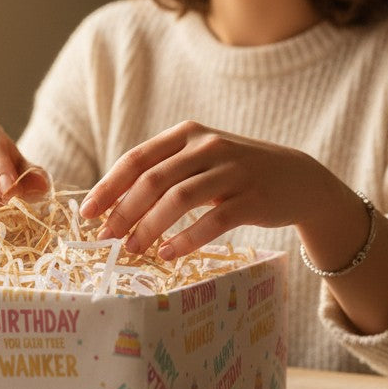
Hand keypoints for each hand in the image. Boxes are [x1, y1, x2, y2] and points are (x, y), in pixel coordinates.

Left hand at [79, 120, 335, 258]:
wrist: (299, 179)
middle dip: (124, 211)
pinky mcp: (252, 198)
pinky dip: (186, 239)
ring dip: (150, 227)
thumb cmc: (236, 173)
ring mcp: (232, 170)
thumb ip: (164, 171)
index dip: (109, 186)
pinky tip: (169, 254)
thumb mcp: (200, 159)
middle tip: (106, 237)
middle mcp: (208, 146)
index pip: (137, 158)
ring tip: (133, 249)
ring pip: (179, 199)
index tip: (88, 212)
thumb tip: (114, 204)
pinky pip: (212, 221)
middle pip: (153, 180)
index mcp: (187, 134)